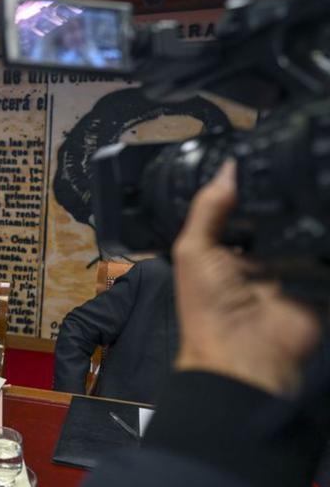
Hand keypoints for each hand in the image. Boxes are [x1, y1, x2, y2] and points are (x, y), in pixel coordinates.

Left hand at [172, 160, 320, 394]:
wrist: (242, 356)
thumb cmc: (206, 305)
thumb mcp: (194, 250)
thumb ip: (208, 209)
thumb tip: (228, 168)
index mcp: (230, 247)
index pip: (250, 209)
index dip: (258, 187)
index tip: (273, 153)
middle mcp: (264, 255)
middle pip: (282, 219)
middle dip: (290, 198)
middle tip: (306, 165)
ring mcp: (295, 269)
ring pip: (311, 233)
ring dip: (314, 216)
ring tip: (321, 182)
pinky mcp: (320, 283)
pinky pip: (326, 258)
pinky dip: (326, 243)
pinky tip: (327, 213)